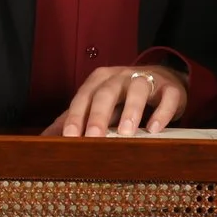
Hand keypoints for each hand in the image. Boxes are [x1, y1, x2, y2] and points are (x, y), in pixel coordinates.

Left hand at [48, 64, 186, 136]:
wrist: (164, 81)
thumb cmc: (125, 98)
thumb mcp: (100, 105)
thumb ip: (76, 120)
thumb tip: (46, 140)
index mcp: (101, 80)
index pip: (84, 95)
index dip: (77, 115)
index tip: (70, 137)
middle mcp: (122, 76)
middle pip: (107, 91)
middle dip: (99, 114)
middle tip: (93, 137)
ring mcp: (147, 80)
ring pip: (138, 89)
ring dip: (131, 110)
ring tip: (126, 133)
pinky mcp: (170, 89)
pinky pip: (167, 97)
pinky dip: (162, 112)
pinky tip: (155, 129)